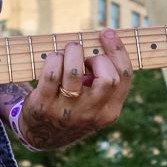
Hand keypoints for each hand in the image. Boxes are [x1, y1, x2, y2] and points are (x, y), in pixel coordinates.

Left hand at [17, 29, 132, 149]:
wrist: (42, 134)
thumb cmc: (74, 106)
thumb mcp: (96, 102)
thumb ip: (105, 79)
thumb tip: (105, 38)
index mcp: (109, 112)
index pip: (124, 77)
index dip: (118, 51)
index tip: (107, 33)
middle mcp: (90, 113)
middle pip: (108, 78)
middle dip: (97, 57)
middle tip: (85, 56)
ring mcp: (66, 112)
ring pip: (75, 72)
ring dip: (72, 52)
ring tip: (68, 52)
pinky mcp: (43, 106)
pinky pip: (52, 74)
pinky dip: (54, 59)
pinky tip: (54, 59)